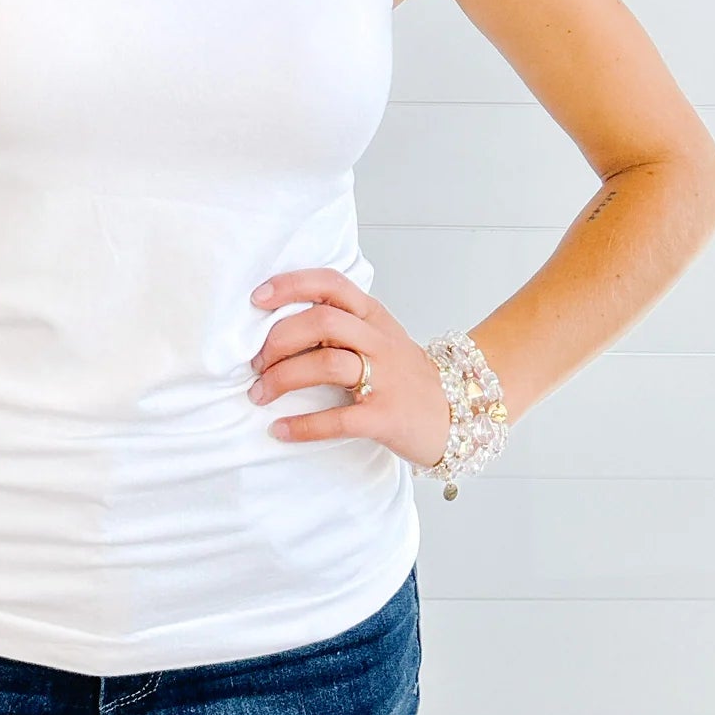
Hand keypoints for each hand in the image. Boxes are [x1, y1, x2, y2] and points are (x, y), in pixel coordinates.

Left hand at [247, 266, 451, 469]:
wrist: (459, 414)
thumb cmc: (406, 376)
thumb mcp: (378, 337)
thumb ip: (340, 325)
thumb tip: (277, 326)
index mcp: (372, 316)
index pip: (331, 285)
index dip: (291, 285)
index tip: (257, 299)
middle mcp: (379, 341)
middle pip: (321, 322)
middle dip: (278, 340)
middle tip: (254, 363)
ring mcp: (385, 378)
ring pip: (326, 364)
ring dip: (282, 379)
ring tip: (259, 394)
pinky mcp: (385, 416)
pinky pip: (338, 418)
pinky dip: (303, 425)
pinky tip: (280, 429)